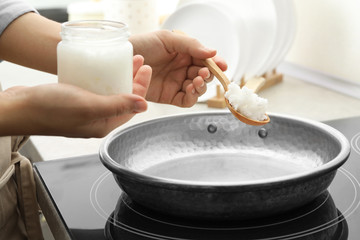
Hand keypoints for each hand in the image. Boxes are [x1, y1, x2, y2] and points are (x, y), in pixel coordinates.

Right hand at [0, 56, 151, 137]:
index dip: (141, 88)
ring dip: (118, 76)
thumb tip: (145, 106)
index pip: (131, 106)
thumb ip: (117, 106)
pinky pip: (94, 88)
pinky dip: (101, 78)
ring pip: (108, 92)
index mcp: (104, 124)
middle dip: (132, 80)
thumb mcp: (89, 106)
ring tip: (124, 60)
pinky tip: (102, 68)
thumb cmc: (51, 110)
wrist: (18, 108)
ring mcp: (84, 111)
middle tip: (138, 61)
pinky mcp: (73, 101)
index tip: (146, 69)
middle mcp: (96, 119)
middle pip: (122, 98)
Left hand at [130, 30, 227, 106]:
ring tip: (195, 81)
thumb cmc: (142, 45)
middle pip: (205, 76)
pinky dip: (192, 97)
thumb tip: (213, 52)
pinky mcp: (169, 96)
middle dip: (208, 76)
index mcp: (185, 53)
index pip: (206, 60)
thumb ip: (191, 45)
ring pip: (198, 89)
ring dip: (201, 87)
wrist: (122, 61)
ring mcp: (177, 83)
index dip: (216, 63)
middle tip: (203, 73)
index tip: (222, 65)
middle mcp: (183, 69)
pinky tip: (190, 90)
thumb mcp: (167, 39)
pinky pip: (186, 100)